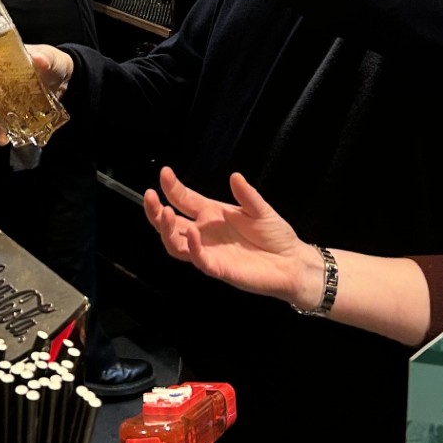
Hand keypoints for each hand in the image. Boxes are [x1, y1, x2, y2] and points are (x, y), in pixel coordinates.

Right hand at [0, 43, 72, 143]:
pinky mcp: (12, 112)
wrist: (64, 79)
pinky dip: (1, 132)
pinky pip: (2, 123)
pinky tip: (3, 138)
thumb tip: (39, 59)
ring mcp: (4, 99)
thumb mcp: (50, 57)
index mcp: (1, 64)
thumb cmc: (52, 62)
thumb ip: (45, 58)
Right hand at [144, 167, 324, 309]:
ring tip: (164, 214)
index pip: (184, 200)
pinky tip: (192, 234)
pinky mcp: (219, 268)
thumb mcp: (261, 209)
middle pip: (171, 224)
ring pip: (176, 245)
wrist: (292, 262)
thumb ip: (247, 194)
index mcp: (212, 214)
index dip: (172, 188)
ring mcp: (209, 251)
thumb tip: (234, 176)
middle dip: (155, 211)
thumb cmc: (275, 236)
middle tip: (150, 196)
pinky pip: (199, 260)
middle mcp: (205, 233)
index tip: (164, 173)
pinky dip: (193, 248)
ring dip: (167, 231)